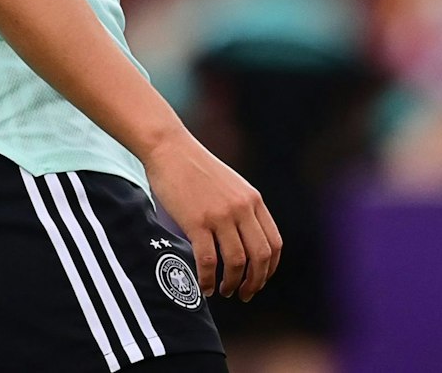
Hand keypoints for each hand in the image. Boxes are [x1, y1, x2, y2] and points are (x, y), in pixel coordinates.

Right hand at [144, 129, 281, 300]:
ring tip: (223, 291)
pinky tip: (205, 285)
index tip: (259, 280)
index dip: (269, 269)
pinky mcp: (196, 221)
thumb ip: (241, 208)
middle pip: (260, 257)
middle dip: (255, 282)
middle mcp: (241, 208)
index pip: (274, 243)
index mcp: (252, 199)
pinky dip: (209, 279)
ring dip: (232, 283)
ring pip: (236, 262)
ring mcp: (219, 215)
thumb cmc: (194, 167)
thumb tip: (245, 242)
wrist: (168, 147)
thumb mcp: (230, 184)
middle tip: (244, 294)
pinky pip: (209, 260)